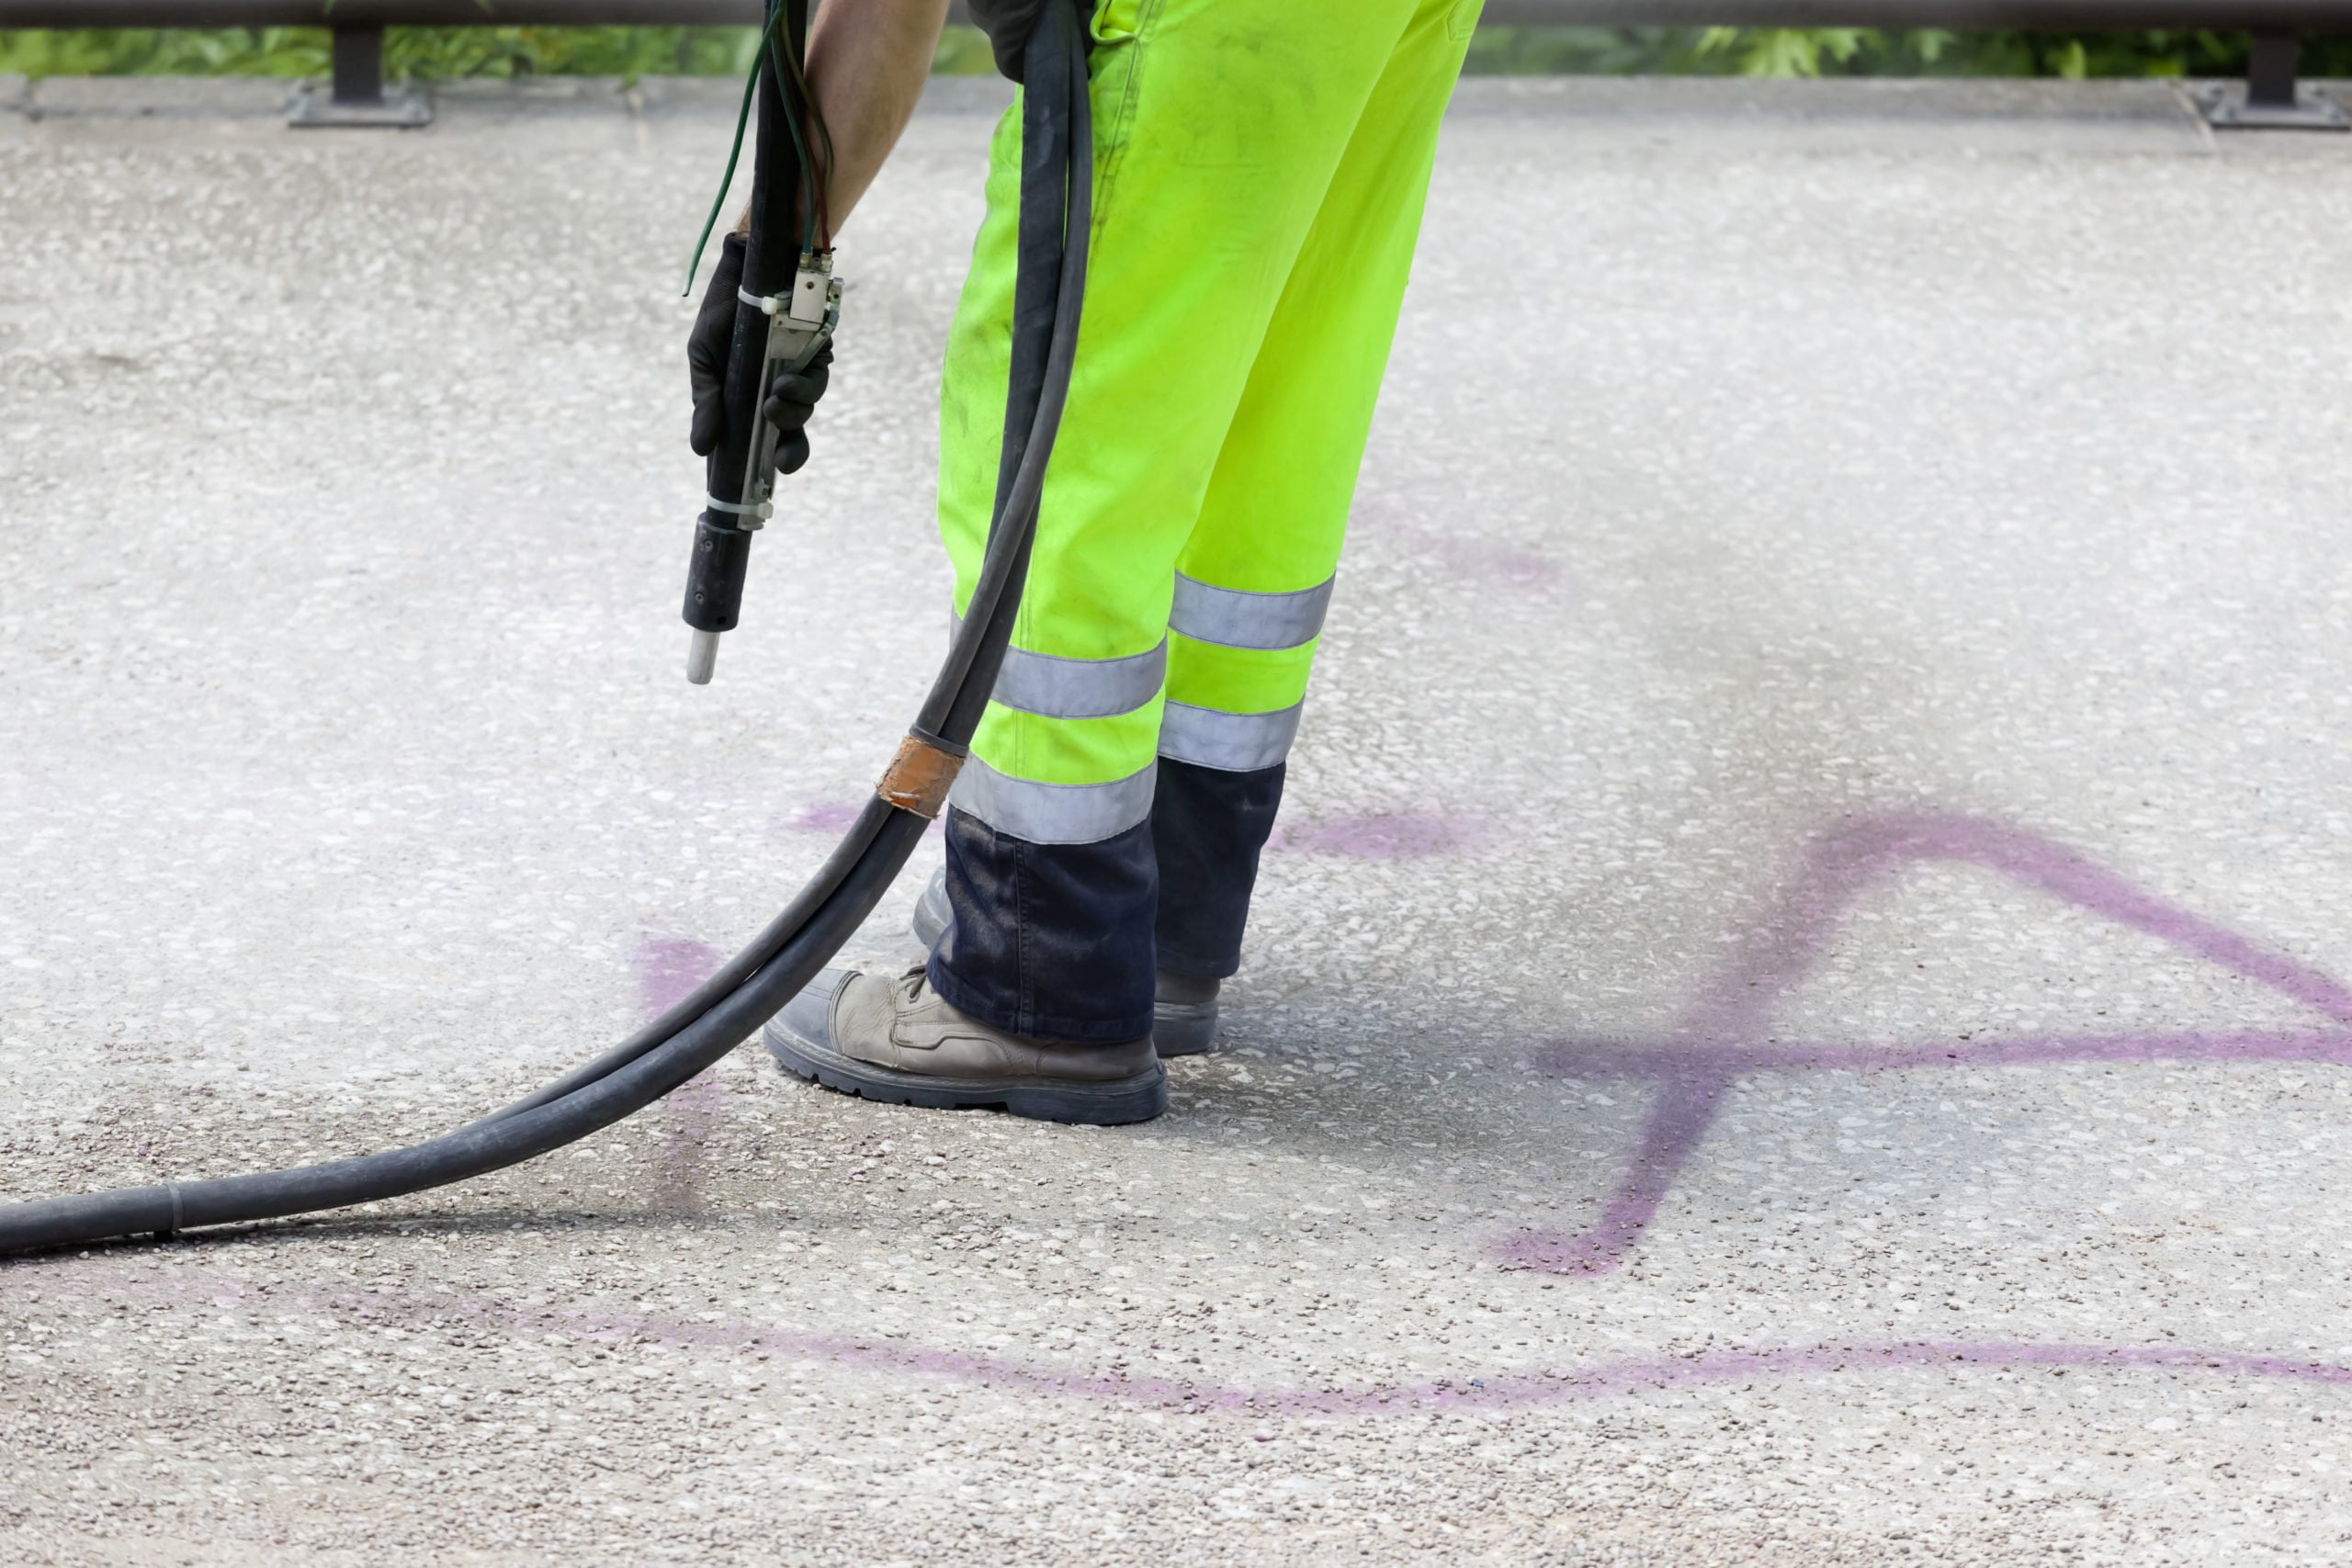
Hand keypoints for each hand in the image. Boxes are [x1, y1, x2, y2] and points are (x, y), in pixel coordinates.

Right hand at [689, 233, 832, 476]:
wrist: (749, 264)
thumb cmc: (724, 311)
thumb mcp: (704, 357)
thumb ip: (706, 402)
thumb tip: (700, 449)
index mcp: (749, 400)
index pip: (755, 443)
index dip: (757, 469)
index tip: (752, 492)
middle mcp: (777, 392)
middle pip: (792, 439)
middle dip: (790, 456)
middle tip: (779, 461)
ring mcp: (799, 374)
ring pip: (804, 411)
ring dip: (792, 415)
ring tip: (773, 402)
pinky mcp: (819, 354)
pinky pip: (817, 382)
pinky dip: (803, 388)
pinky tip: (785, 382)